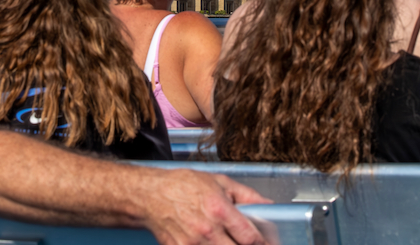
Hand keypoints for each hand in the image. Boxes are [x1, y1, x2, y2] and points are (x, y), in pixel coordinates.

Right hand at [143, 169, 269, 244]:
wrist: (150, 196)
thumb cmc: (183, 185)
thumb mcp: (218, 181)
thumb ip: (247, 195)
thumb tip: (268, 205)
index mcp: (219, 210)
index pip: (251, 238)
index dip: (264, 244)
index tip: (267, 243)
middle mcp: (207, 230)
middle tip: (246, 242)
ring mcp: (192, 244)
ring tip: (224, 239)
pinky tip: (211, 241)